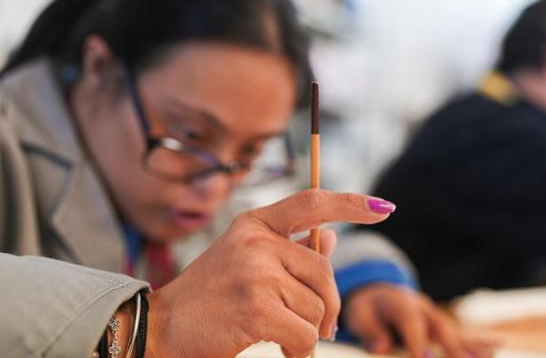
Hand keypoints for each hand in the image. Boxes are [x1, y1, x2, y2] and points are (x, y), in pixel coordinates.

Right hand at [144, 189, 394, 357]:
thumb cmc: (210, 297)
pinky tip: (279, 347)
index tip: (384, 207)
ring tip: (279, 335)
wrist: (161, 328)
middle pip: (325, 271)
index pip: (312, 202)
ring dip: (308, 331)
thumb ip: (290, 248)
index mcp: (254, 224)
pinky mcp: (257, 307)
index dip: (351, 204)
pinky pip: (306, 332)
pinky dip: (300, 349)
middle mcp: (256, 241)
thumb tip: (331, 236)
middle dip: (328, 305)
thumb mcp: (247, 261)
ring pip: (317, 306)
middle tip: (319, 327)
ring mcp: (256, 272)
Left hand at [344, 283, 498, 357]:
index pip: (412, 323)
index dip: (418, 341)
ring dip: (469, 348)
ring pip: (455, 333)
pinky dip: (479, 342)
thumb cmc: (366, 308)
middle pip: (441, 329)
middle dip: (450, 349)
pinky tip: (497, 346)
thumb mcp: (359, 316)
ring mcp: (436, 316)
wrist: (378, 293)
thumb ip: (370, 331)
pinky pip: (462, 334)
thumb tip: (382, 349)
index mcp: (402, 304)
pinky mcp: (442, 325)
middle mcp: (424, 308)